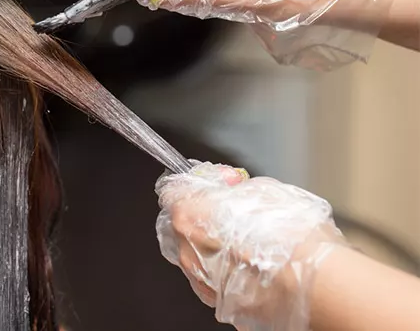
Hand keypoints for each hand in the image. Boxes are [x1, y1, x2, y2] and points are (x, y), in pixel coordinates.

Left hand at [156, 162, 345, 330]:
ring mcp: (201, 281)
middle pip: (183, 226)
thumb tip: (231, 187)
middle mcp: (187, 251)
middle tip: (234, 213)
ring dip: (216, 247)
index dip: (195, 186)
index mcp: (190, 216)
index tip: (213, 186)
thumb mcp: (264, 190)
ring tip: (251, 244)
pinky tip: (254, 268)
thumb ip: (236, 188)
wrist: (316, 286)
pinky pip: (215, 282)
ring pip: (197, 257)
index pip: (173, 192)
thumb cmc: (292, 238)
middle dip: (204, 217)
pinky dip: (228, 273)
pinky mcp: (220, 304)